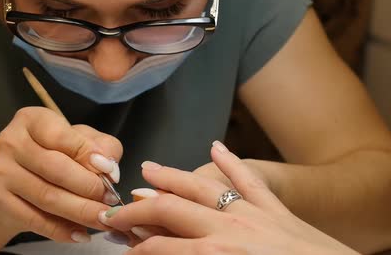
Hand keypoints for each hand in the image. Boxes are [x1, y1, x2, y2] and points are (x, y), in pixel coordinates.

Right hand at [0, 107, 122, 242]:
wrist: (16, 181)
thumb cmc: (54, 154)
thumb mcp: (80, 140)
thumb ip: (101, 147)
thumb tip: (109, 167)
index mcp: (31, 120)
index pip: (61, 135)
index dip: (88, 154)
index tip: (110, 171)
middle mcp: (10, 141)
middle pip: (55, 168)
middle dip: (88, 187)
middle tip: (110, 201)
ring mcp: (0, 171)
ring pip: (47, 196)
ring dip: (80, 212)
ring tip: (102, 218)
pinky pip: (34, 220)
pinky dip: (61, 230)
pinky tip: (80, 234)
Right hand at [99, 142, 358, 254]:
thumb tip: (162, 253)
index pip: (159, 245)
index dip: (132, 244)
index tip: (117, 243)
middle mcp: (228, 228)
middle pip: (170, 211)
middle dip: (137, 209)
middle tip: (114, 210)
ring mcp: (252, 213)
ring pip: (201, 188)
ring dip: (171, 178)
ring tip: (147, 168)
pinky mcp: (276, 209)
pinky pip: (250, 179)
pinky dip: (232, 162)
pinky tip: (217, 146)